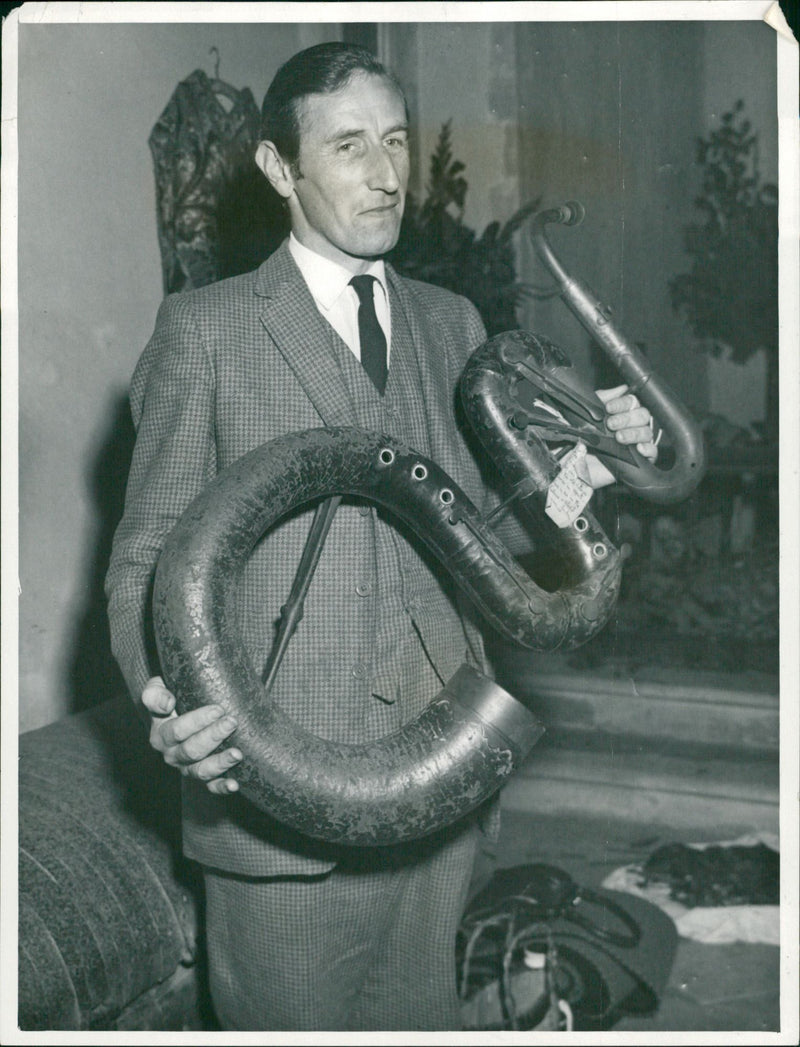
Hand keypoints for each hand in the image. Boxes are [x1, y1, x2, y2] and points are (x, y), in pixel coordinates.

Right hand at [141, 676, 241, 794]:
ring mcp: (187, 767)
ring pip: (201, 771)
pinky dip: (222, 787)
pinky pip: (211, 786)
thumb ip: (156, 693)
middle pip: (192, 750)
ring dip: (220, 763)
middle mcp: (172, 754)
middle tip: (232, 722)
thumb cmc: (173, 696)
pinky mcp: (202, 777)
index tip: (218, 709)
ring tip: (237, 753)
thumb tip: (167, 703)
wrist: (179, 711)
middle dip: (213, 736)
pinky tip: (234, 785)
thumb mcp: (158, 688)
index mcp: (161, 734)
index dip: (197, 721)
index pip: (177, 730)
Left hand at [584, 385, 659, 487]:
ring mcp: (636, 443)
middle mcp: (630, 426)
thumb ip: (602, 398)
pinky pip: (653, 452)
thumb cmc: (581, 439)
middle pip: (643, 415)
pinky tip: (638, 448)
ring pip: (647, 432)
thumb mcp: (587, 414)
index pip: (632, 401)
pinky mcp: (638, 460)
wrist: (574, 466)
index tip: (609, 408)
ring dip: (634, 433)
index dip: (623, 403)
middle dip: (627, 418)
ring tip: (618, 438)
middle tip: (611, 424)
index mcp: (621, 413)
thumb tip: (621, 388)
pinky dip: (648, 449)